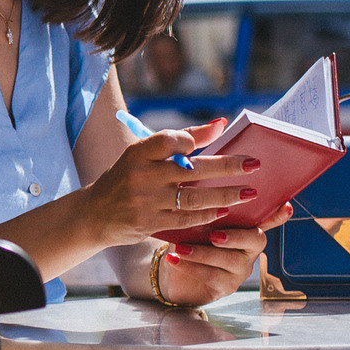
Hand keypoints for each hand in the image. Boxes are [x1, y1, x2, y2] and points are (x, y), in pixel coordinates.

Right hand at [83, 120, 266, 248]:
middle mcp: (140, 175)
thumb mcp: (142, 155)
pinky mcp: (148, 224)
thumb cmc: (127, 178)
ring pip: (195, 197)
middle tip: (255, 164)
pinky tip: (226, 210)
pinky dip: (209, 214)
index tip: (219, 135)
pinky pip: (186, 219)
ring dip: (226, 194)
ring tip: (250, 192)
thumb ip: (180, 140)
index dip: (195, 138)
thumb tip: (221, 125)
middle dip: (228, 166)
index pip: (170, 139)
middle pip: (192, 169)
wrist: (95, 214)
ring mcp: (145, 201)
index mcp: (137, 152)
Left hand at [153, 203, 292, 306]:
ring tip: (181, 247)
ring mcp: (241, 268)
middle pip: (256, 240)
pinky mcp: (226, 286)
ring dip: (203, 253)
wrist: (173, 269)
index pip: (267, 219)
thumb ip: (203, 209)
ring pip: (230, 260)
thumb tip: (195, 188)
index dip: (278, 215)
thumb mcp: (194, 221)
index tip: (286, 206)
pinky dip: (190, 267)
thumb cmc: (187, 237)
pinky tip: (173, 260)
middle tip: (214, 234)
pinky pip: (211, 276)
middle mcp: (249, 248)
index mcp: (245, 227)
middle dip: (236, 236)